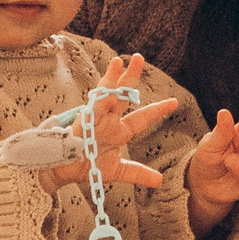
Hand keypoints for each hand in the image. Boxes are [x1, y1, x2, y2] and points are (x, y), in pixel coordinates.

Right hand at [41, 55, 180, 195]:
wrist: (64, 172)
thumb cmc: (88, 167)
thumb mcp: (118, 171)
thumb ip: (138, 173)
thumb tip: (160, 181)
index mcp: (119, 130)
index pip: (142, 117)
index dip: (158, 110)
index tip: (174, 102)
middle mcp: (109, 120)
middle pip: (123, 95)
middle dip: (131, 77)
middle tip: (138, 58)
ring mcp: (96, 118)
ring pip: (106, 94)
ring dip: (112, 78)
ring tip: (118, 62)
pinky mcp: (83, 120)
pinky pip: (93, 106)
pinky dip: (100, 96)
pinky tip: (106, 84)